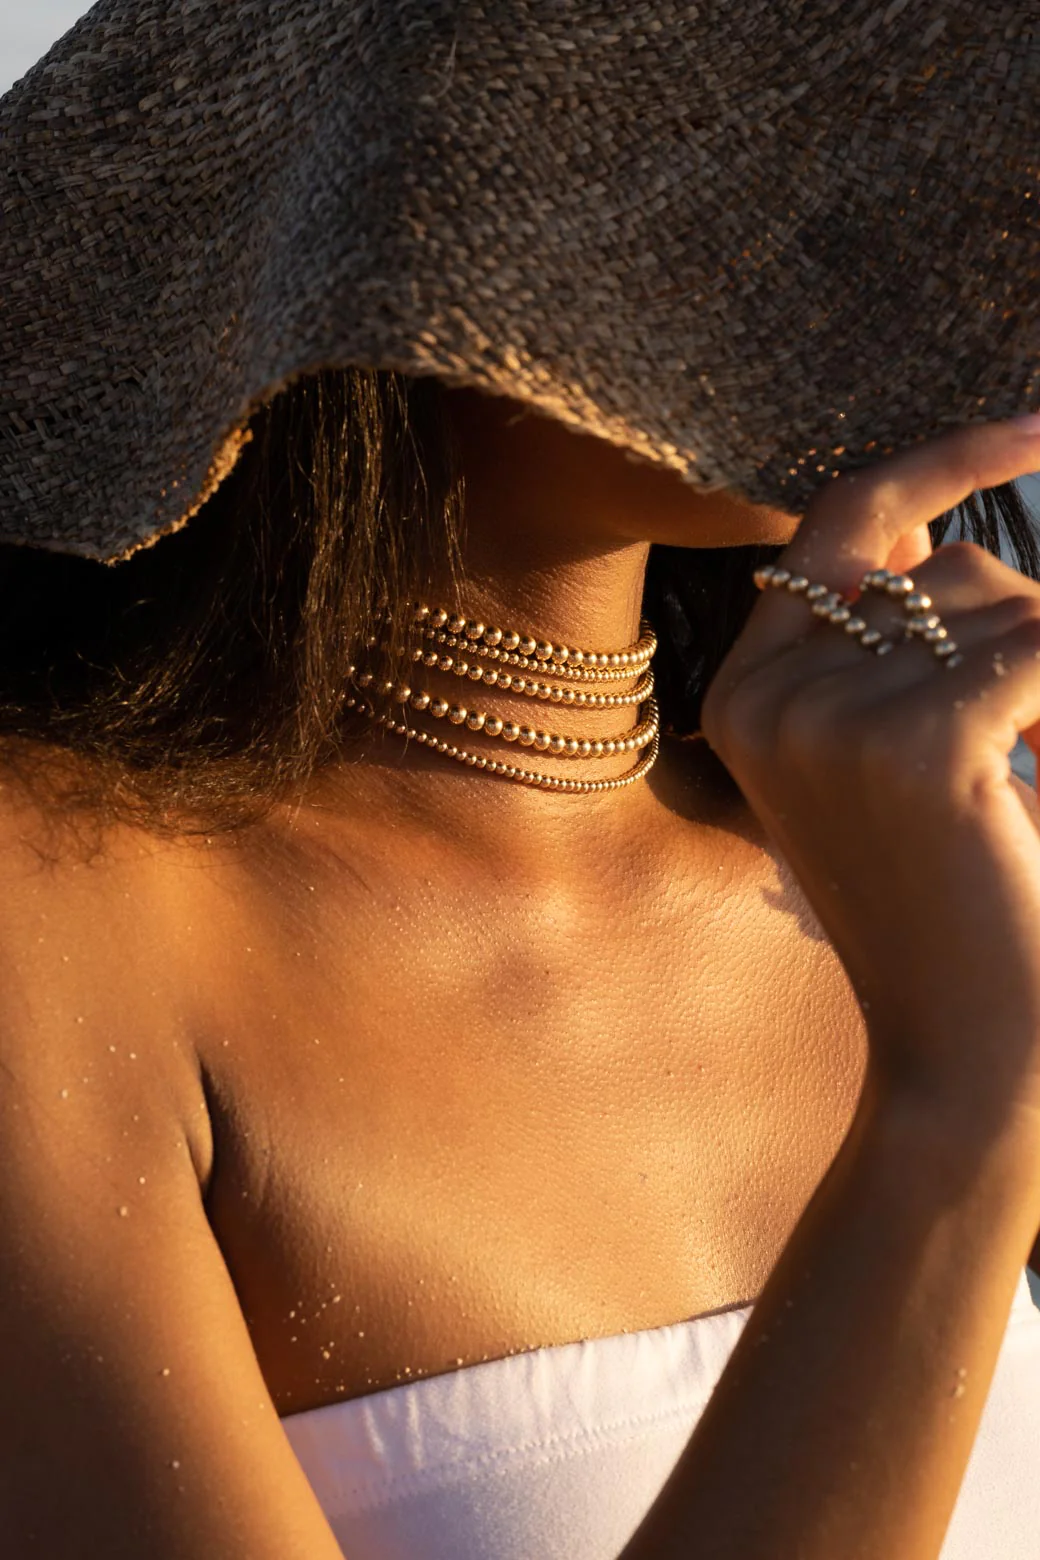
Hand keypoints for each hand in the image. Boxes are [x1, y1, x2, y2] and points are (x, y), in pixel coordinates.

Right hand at [702, 418, 1039, 1130]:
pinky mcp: (914, 746)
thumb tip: (926, 523)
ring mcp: (828, 719)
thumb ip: (892, 644)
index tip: (1038, 423)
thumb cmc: (950, 903)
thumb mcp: (894, 758)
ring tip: (1033, 772)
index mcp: (744, 695)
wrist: (970, 1052)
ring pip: (1002, 607)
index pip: (840, 526)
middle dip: (1023, 633)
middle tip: (1032, 739)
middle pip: (938, 572)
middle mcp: (766, 696)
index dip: (939, 464)